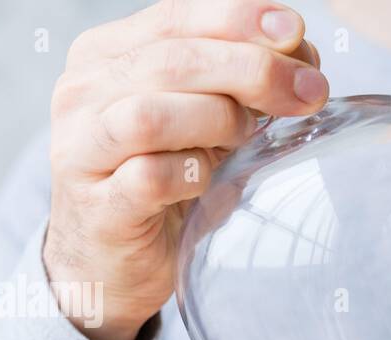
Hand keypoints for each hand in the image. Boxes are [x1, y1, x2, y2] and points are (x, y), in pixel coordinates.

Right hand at [45, 0, 326, 339]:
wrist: (111, 263)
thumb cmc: (161, 184)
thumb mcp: (200, 122)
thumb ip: (236, 84)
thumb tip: (302, 52)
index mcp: (107, 56)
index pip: (175, 18)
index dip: (239, 19)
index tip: (296, 32)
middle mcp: (84, 93)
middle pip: (173, 60)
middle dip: (252, 70)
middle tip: (308, 92)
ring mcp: (83, 149)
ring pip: (151, 116)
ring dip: (217, 120)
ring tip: (246, 137)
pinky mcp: (99, 206)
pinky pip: (149, 178)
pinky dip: (192, 174)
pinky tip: (211, 179)